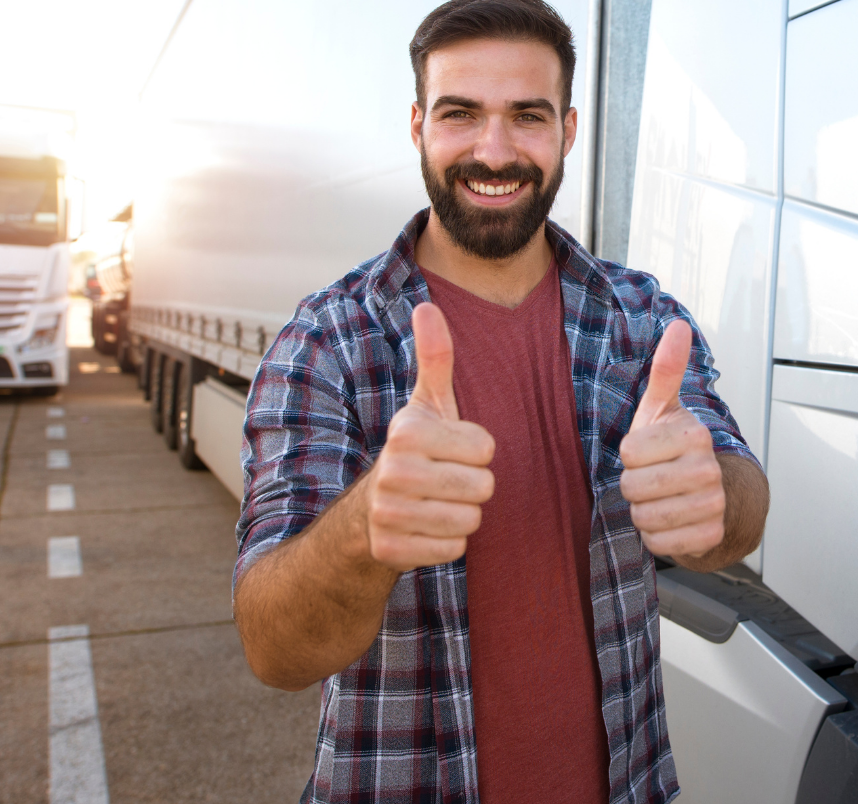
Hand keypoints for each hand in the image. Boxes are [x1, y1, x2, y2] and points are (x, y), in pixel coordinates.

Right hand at [353, 302, 494, 570]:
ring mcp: (387, 514)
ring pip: (471, 520)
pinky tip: (426, 528)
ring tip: (437, 502)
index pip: (486, 447)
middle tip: (446, 479)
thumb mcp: (429, 403)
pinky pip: (454, 549)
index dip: (477, 450)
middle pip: (483, 487)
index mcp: (407, 432)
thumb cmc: (416, 449)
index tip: (450, 449)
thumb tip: (427, 306)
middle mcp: (392, 472)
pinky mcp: (390, 551)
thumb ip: (436, 356)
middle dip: (474, 486)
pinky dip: (448, 543)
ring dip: (462, 515)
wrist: (372, 508)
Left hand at [620, 320, 724, 557]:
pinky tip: (669, 521)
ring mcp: (713, 504)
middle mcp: (709, 469)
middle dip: (633, 486)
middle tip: (650, 478)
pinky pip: (659, 543)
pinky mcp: (711, 535)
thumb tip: (678, 324)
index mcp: (695, 434)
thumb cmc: (673, 448)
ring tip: (658, 498)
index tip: (647, 451)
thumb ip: (666, 369)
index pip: (629, 452)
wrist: (709, 493)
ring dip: (642, 511)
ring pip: (644, 517)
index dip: (629, 455)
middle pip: (634, 487)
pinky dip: (655, 537)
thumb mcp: (662, 409)